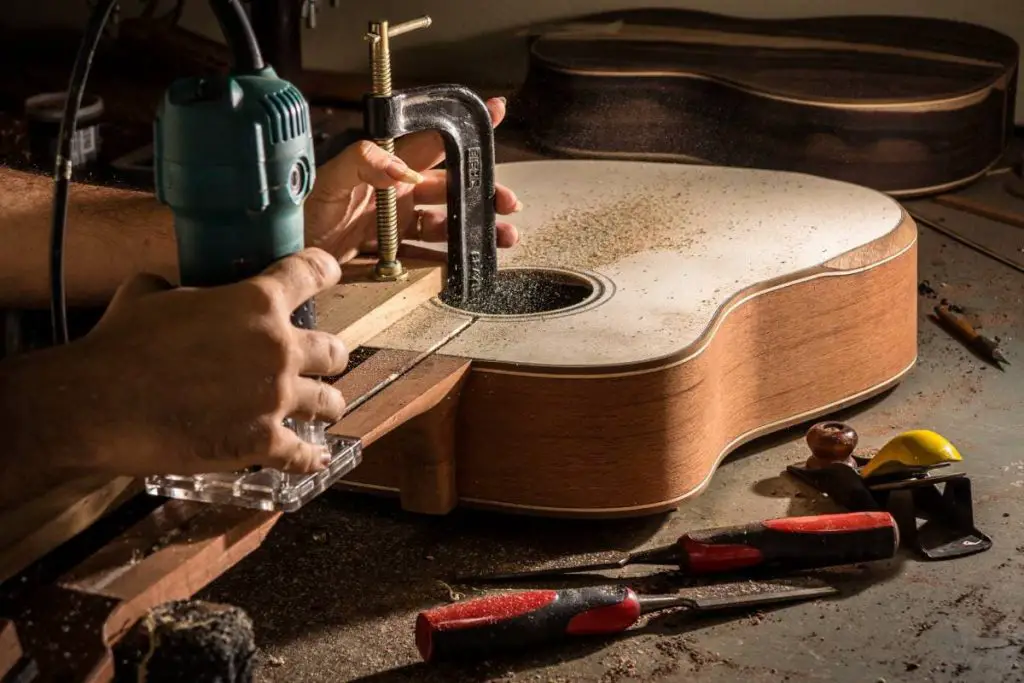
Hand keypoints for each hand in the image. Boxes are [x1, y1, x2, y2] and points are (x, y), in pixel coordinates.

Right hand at [72, 248, 349, 476]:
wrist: (100, 405)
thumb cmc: (119, 346)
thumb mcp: (146, 295)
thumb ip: (176, 289)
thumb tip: (169, 290)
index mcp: (256, 302)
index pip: (310, 273)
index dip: (324, 270)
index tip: (330, 272)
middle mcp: (278, 348)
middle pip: (333, 350)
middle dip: (327, 356)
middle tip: (319, 362)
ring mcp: (275, 398)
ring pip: (330, 401)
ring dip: (326, 404)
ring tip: (324, 409)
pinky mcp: (262, 443)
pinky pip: (304, 454)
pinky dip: (310, 457)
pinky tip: (316, 458)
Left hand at [304, 97, 520, 261]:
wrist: (278, 256)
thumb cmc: (295, 214)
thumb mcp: (326, 181)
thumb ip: (362, 163)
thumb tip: (402, 167)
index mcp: (386, 169)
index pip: (432, 142)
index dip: (464, 128)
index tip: (493, 113)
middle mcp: (395, 195)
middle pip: (450, 188)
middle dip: (482, 192)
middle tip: (505, 201)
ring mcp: (395, 226)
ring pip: (447, 224)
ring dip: (476, 230)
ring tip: (500, 237)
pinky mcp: (391, 256)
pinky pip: (428, 258)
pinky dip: (450, 262)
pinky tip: (467, 264)